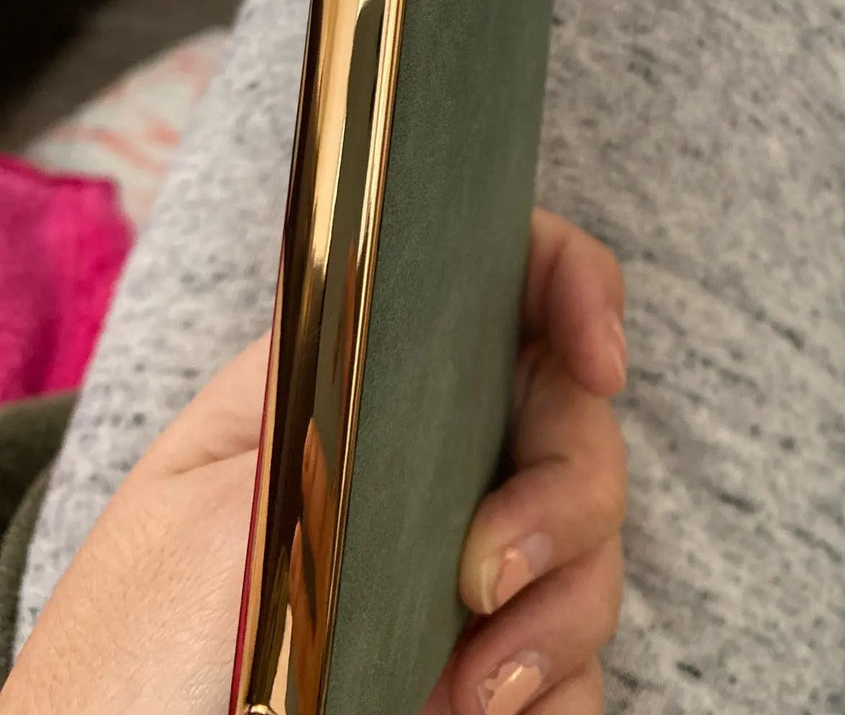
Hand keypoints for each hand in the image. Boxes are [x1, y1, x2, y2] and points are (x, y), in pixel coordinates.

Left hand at [0, 210, 625, 714]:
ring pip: (589, 548)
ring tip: (464, 693)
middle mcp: (421, 460)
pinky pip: (575, 665)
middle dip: (567, 493)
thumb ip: (345, 419)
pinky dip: (552, 694)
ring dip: (556, 617)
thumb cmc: (130, 651)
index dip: (573, 289)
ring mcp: (457, 564)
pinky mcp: (482, 668)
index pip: (495, 285)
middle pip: (569, 420)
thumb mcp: (222, 508)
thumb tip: (465, 371)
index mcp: (355, 382)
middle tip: (486, 577)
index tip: (600, 357)